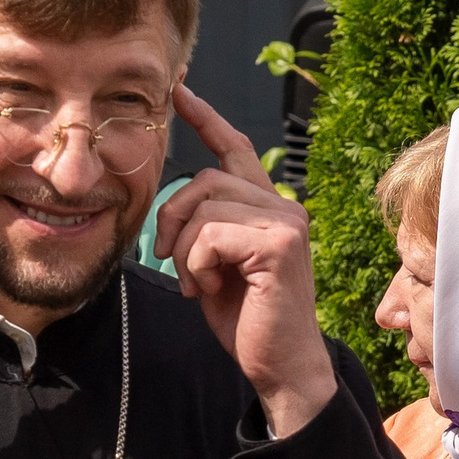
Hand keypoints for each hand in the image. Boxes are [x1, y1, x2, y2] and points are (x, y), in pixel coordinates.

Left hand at [156, 87, 336, 438]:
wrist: (282, 368)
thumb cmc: (249, 322)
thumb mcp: (216, 267)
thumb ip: (205, 229)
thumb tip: (175, 206)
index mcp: (268, 209)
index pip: (235, 149)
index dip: (205, 117)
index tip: (178, 90)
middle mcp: (283, 207)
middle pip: (204, 178)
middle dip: (173, 218)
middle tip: (173, 261)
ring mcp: (286, 221)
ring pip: (204, 204)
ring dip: (185, 248)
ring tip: (196, 282)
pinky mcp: (279, 244)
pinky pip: (210, 233)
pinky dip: (195, 264)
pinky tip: (207, 290)